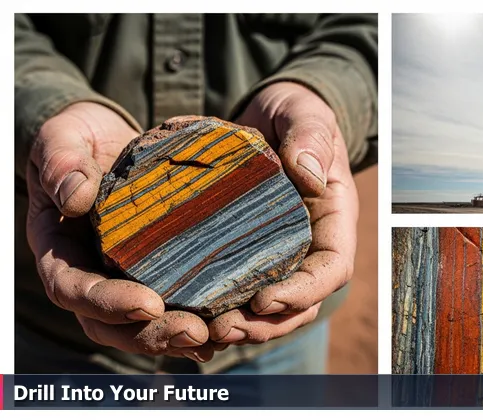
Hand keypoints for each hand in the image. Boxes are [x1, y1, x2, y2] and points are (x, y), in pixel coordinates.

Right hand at [25, 102, 216, 361]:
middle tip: (195, 332)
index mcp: (59, 248)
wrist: (109, 141)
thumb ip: (62, 160)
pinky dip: (197, 323)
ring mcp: (122, 279)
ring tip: (216, 337)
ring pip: (142, 326)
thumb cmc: (79, 139)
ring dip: (178, 337)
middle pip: (109, 324)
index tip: (148, 302)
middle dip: (151, 334)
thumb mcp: (63, 138)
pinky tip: (227, 328)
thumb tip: (75, 196)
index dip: (107, 303)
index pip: (72, 288)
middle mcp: (88, 274)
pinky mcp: (155, 275)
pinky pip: (171, 308)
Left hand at [208, 82, 358, 344]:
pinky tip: (188, 311)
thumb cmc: (294, 113)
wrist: (267, 116)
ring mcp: (279, 253)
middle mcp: (309, 244)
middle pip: (300, 301)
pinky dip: (218, 306)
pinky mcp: (247, 252)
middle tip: (224, 330)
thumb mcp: (305, 115)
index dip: (304, 291)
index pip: (332, 268)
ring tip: (205, 332)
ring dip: (242, 325)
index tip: (266, 299)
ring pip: (269, 306)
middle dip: (267, 324)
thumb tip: (308, 176)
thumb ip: (310, 137)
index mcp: (333, 219)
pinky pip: (238, 287)